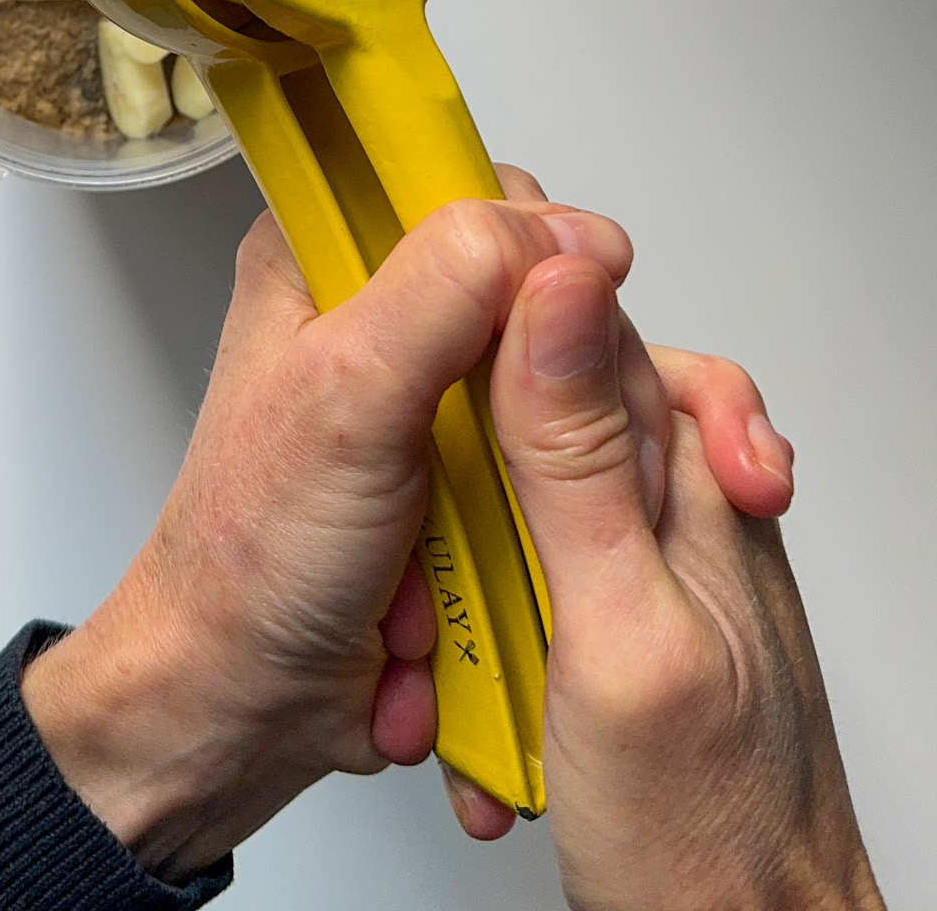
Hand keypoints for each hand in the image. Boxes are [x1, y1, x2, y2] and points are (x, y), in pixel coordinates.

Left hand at [21, 173, 800, 889]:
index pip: (474, 192)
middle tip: (536, 460)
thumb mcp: (347, 394)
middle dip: (563, 389)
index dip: (539, 250)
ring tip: (510, 535)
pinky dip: (558, 522)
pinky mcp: (475, 476)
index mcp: (329, 255)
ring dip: (562, 471)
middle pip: (546, 295)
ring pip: (570, 388)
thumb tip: (562, 230)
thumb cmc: (252, 557)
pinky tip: (521, 572)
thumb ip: (448, 289)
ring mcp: (437, 398)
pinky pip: (567, 469)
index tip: (565, 327)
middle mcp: (385, 312)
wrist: (242, 706)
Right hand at [481, 176, 883, 909]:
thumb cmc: (711, 833)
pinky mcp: (607, 625)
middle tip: (413, 532)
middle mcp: (672, 505)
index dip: (491, 304)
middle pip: (534, 407)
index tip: (412, 317)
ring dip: (456, 568)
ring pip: (511, 498)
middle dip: (458, 461)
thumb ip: (580, 459)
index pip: (583, 320)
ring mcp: (640, 567)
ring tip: (427, 638)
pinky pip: (517, 584)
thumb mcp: (618, 626)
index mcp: (687, 476)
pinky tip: (460, 689)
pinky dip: (476, 634)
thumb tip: (556, 289)